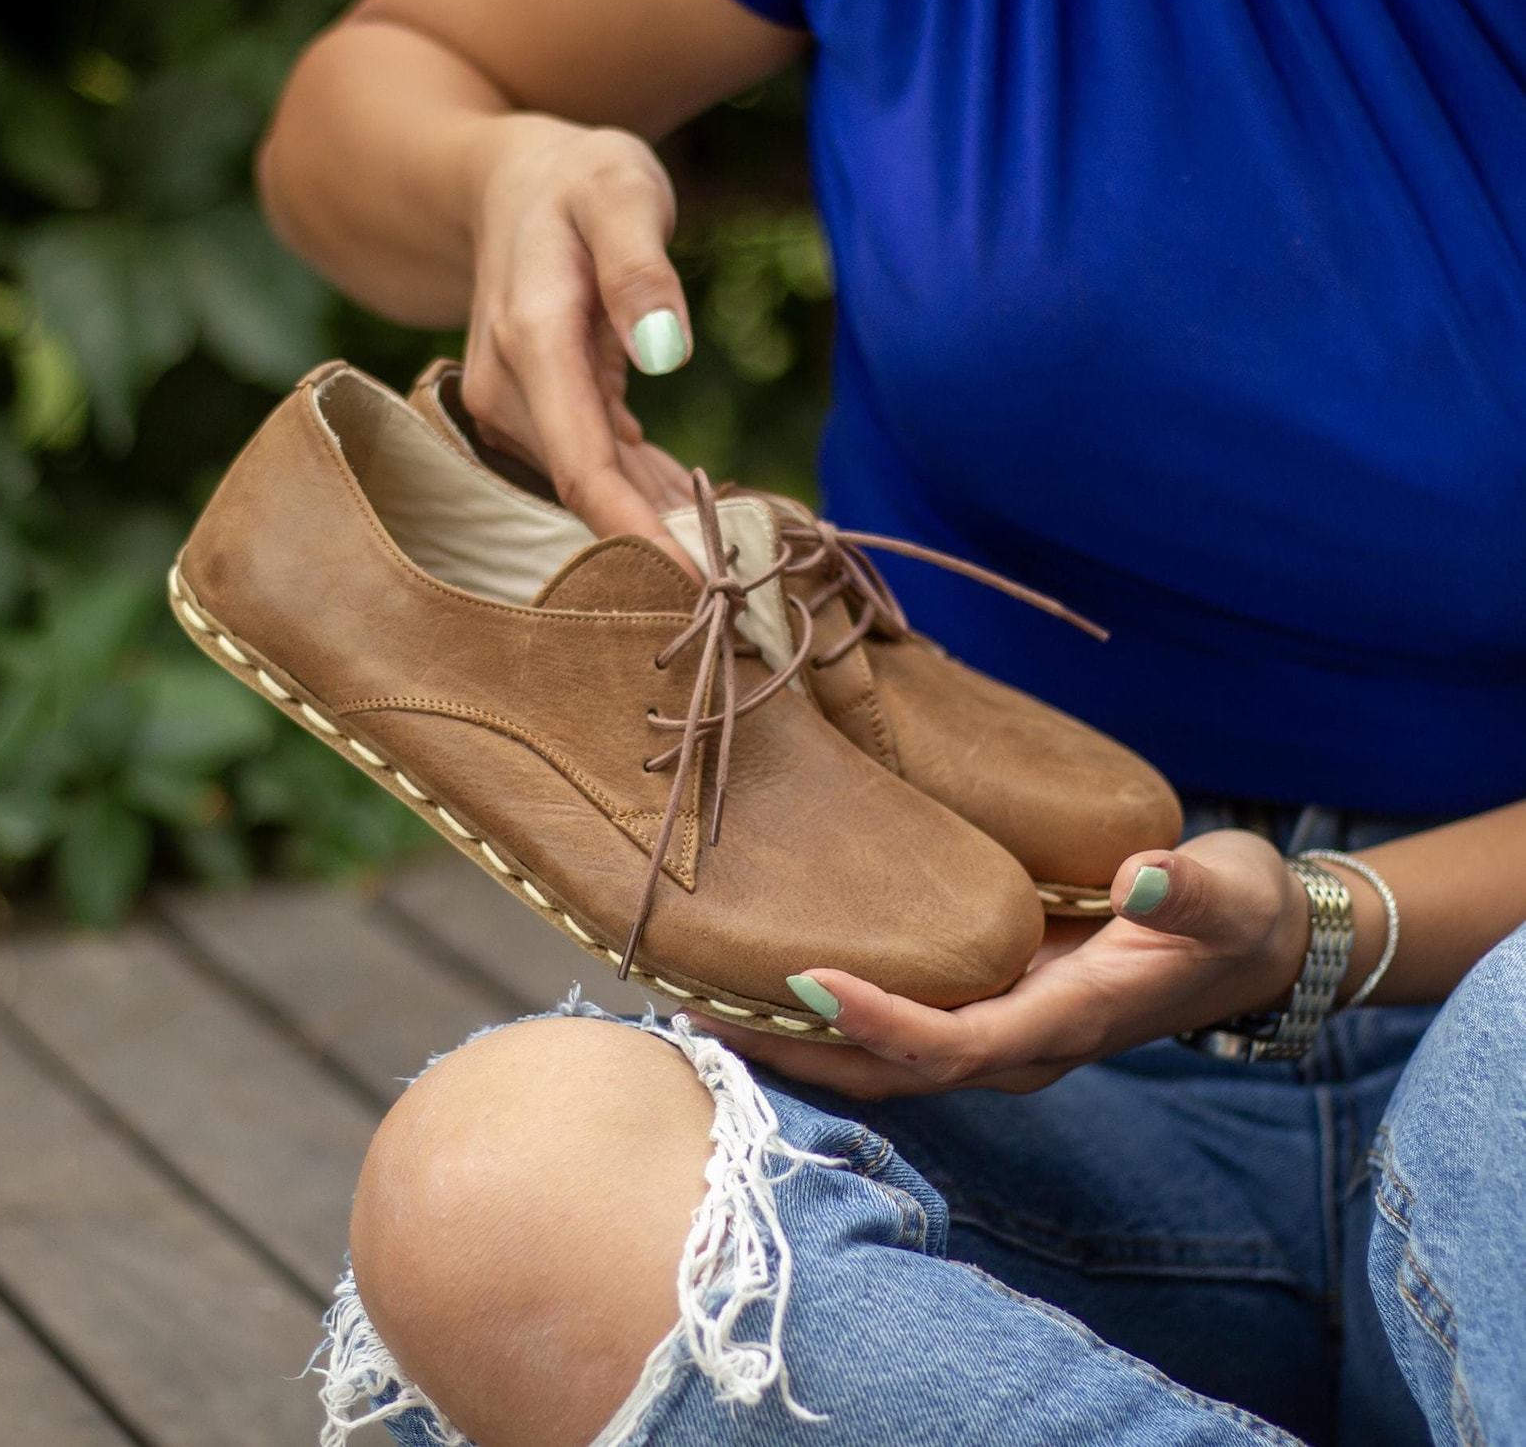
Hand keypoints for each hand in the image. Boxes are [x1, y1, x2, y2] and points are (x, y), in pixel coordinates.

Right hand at [461, 115, 695, 555]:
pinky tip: (696, 504)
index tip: (695, 588)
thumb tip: (663, 348)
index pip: (584, 468)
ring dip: (661, 520)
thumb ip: (639, 265)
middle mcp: (509, 392)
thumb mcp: (619, 190)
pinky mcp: (536, 418)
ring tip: (734, 545)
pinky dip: (648, 492)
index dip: (639, 536)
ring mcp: (516, 411)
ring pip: (595, 489)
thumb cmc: (576, 179)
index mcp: (532, 343)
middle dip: (662, 541)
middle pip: (589, 493)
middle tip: (745, 578)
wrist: (508, 184)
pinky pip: (598, 469)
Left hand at [692, 830, 1312, 1099]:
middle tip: (698, 1006)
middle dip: (797, 1051)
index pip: (956, 1045)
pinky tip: (764, 979)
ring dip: (795, 1041)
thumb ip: (1189, 892)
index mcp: (1066, 1022)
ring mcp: (997, 1032)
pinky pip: (894, 1028)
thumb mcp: (1228, 892)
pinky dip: (827, 1016)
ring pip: (880, 1061)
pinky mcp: (987, 1006)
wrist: (1252, 943)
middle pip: (890, 1072)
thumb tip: (1143, 878)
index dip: (882, 1023)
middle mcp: (1019, 1045)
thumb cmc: (1234, 912)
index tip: (806, 980)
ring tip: (699, 998)